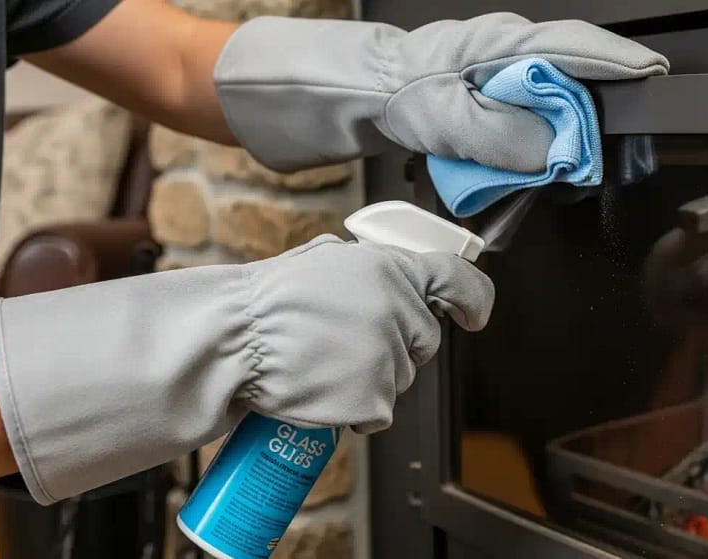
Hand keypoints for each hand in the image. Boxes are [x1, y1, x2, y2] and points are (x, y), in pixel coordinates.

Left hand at [214, 13, 667, 171]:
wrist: (265, 99)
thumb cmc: (322, 87)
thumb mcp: (408, 109)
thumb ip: (480, 126)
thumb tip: (548, 143)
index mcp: (466, 49)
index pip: (556, 46)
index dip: (607, 61)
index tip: (648, 78)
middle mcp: (463, 62)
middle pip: (545, 79)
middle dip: (583, 109)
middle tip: (604, 149)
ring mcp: (448, 87)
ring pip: (518, 109)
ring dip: (543, 138)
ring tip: (567, 166)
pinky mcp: (431, 114)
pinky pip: (485, 133)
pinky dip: (505, 156)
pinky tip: (509, 172)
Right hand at [237, 235, 493, 432]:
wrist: (234, 339)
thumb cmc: (264, 301)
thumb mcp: (320, 259)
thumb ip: (364, 265)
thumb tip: (382, 272)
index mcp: (390, 268)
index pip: (457, 280)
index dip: (472, 299)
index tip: (473, 314)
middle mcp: (400, 309)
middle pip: (423, 342)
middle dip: (396, 349)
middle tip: (346, 345)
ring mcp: (390, 355)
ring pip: (399, 379)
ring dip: (370, 381)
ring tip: (323, 365)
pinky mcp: (375, 397)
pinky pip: (378, 412)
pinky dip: (354, 411)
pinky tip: (322, 391)